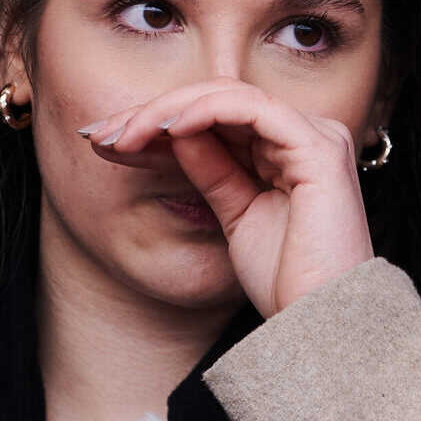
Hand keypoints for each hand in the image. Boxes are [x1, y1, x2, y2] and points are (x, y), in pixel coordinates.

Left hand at [82, 79, 374, 316]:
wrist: (321, 324)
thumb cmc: (288, 282)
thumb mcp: (235, 215)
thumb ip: (212, 169)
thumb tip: (175, 131)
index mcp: (291, 151)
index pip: (217, 118)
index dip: (158, 125)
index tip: (106, 142)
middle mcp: (307, 134)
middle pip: (218, 101)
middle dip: (153, 114)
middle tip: (100, 134)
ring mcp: (316, 135)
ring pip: (229, 96)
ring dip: (168, 110)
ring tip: (124, 134)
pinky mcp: (318, 146)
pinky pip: (250, 109)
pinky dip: (203, 111)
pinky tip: (166, 127)